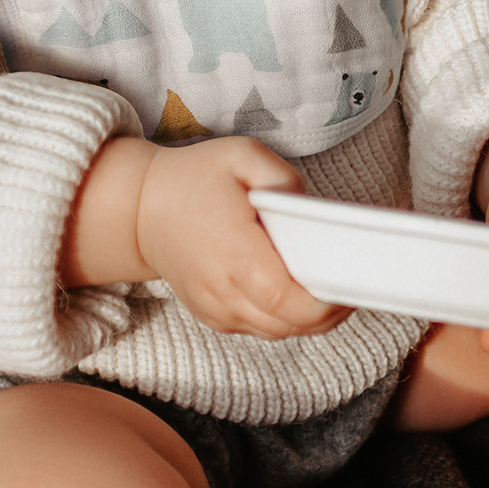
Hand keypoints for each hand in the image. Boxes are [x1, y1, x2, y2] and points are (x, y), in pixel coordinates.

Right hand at [134, 138, 350, 340]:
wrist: (139, 209)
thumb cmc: (192, 179)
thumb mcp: (241, 155)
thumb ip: (283, 179)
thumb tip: (307, 209)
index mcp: (233, 252)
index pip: (289, 301)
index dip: (327, 303)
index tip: (348, 282)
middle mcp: (222, 290)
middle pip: (290, 325)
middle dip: (328, 310)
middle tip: (348, 279)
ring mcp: (215, 309)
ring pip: (277, 332)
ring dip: (307, 317)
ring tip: (326, 284)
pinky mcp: (213, 316)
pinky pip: (259, 329)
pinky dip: (282, 317)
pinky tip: (294, 291)